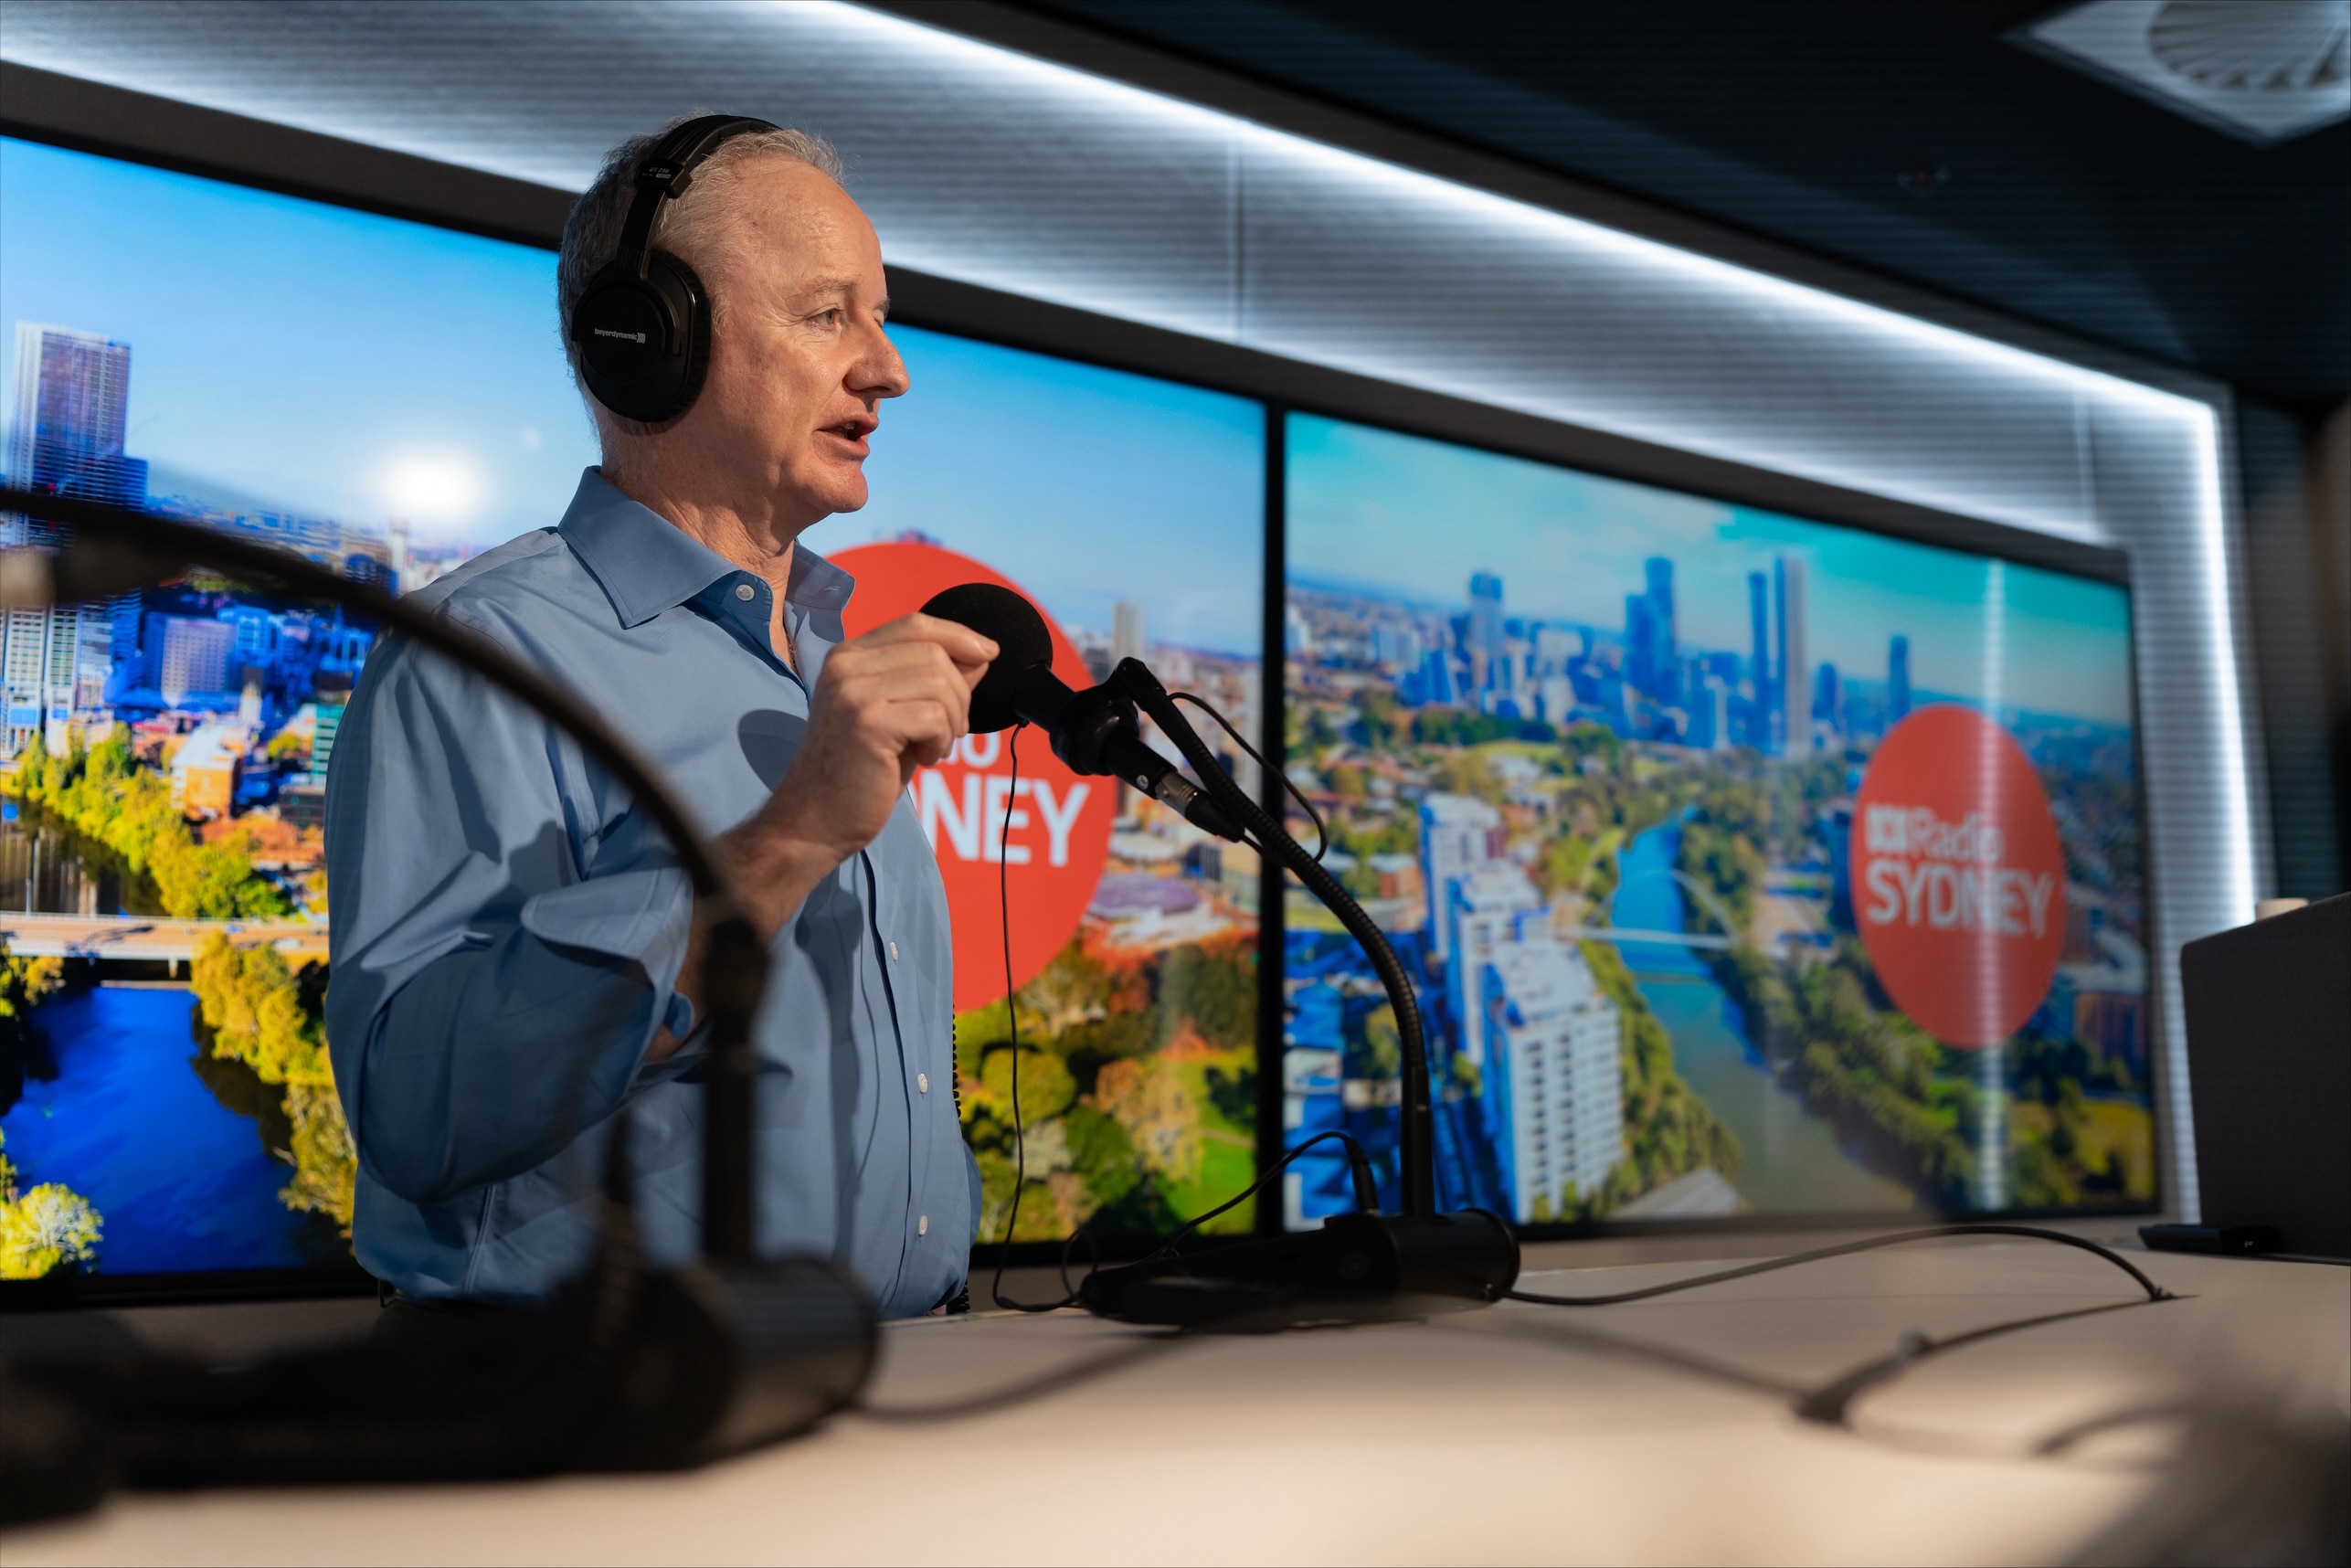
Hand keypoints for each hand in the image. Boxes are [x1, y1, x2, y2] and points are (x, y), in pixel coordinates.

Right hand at [719, 612, 995, 935]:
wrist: (815, 820)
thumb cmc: (859, 770)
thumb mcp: (899, 714)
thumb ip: (931, 680)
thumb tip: (981, 654)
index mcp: (847, 657)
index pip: (915, 625)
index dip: (959, 635)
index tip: (989, 653)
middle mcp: (845, 666)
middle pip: (935, 653)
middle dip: (960, 694)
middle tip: (949, 732)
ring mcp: (853, 693)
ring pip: (940, 683)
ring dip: (952, 721)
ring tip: (932, 748)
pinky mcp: (868, 723)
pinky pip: (934, 717)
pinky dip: (942, 741)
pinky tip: (923, 760)